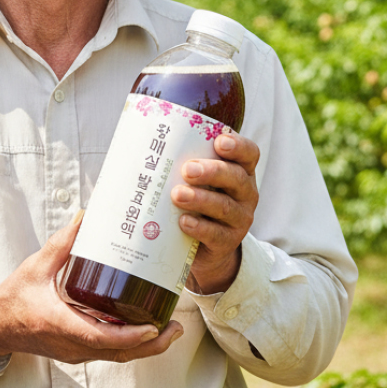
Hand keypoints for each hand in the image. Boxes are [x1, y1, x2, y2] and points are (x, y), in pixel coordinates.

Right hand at [0, 210, 183, 363]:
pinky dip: (130, 344)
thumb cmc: (14, 297)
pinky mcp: (77, 350)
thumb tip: (86, 216)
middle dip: (151, 344)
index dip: (130, 336)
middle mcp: (72, 344)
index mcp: (61, 324)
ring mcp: (75, 351)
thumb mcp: (36, 266)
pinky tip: (144, 328)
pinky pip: (108, 352)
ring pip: (117, 356)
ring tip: (170, 328)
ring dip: (145, 346)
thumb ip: (62, 242)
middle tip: (176, 327)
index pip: (101, 338)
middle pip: (118, 353)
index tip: (153, 327)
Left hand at [170, 130, 259, 294]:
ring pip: (224, 207)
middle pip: (236, 178)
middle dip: (212, 171)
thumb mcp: (195, 180)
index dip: (237, 146)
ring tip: (177, 195)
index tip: (219, 142)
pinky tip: (183, 222)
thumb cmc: (194, 201)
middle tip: (187, 169)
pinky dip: (199, 228)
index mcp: (239, 170)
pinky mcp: (227, 242)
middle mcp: (245, 193)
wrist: (202, 246)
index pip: (248, 154)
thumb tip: (138, 142)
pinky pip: (216, 235)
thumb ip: (181, 162)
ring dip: (200, 199)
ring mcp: (239, 219)